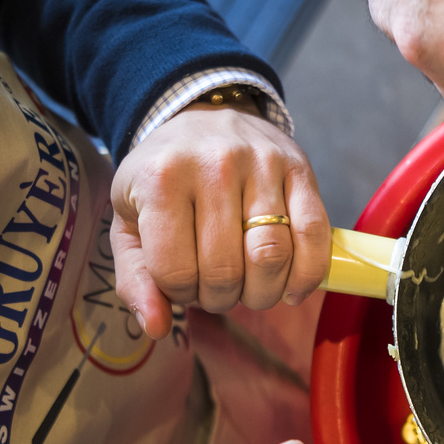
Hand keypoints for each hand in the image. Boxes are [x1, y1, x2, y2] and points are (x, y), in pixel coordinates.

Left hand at [110, 103, 330, 339]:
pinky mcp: (299, 169)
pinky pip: (314, 235)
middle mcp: (212, 167)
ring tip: (251, 287)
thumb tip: (157, 328)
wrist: (203, 115)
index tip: (182, 282)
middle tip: (217, 288)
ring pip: (272, 258)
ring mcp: (261, 165)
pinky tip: (292, 288)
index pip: (175, 272)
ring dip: (262, 293)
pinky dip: (307, 275)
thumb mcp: (129, 222)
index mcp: (160, 180)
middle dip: (221, 298)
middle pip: (226, 272)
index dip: (180, 294)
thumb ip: (135, 279)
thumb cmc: (163, 179)